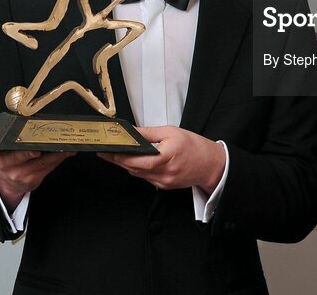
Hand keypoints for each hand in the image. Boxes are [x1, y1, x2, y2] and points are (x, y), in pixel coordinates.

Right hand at [0, 145, 74, 210]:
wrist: (7, 183)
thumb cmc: (8, 161)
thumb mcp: (1, 152)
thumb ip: (1, 144)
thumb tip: (20, 127)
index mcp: (2, 158)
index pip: (8, 154)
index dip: (23, 153)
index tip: (36, 152)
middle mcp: (11, 168)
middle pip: (28, 158)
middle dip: (43, 151)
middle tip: (56, 144)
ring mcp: (22, 176)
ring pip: (42, 163)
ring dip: (58, 154)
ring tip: (69, 146)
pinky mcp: (33, 181)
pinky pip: (48, 169)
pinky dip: (58, 160)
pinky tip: (67, 153)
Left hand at [98, 126, 224, 192]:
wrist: (210, 164)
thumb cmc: (193, 146)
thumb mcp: (171, 132)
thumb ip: (149, 133)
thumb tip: (131, 131)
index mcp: (167, 155)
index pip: (138, 159)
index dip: (120, 156)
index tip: (108, 150)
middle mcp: (165, 172)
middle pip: (134, 168)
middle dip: (118, 160)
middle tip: (106, 153)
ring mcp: (164, 182)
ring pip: (138, 174)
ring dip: (127, 165)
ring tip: (117, 155)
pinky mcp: (164, 186)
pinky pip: (146, 178)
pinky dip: (138, 170)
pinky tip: (136, 162)